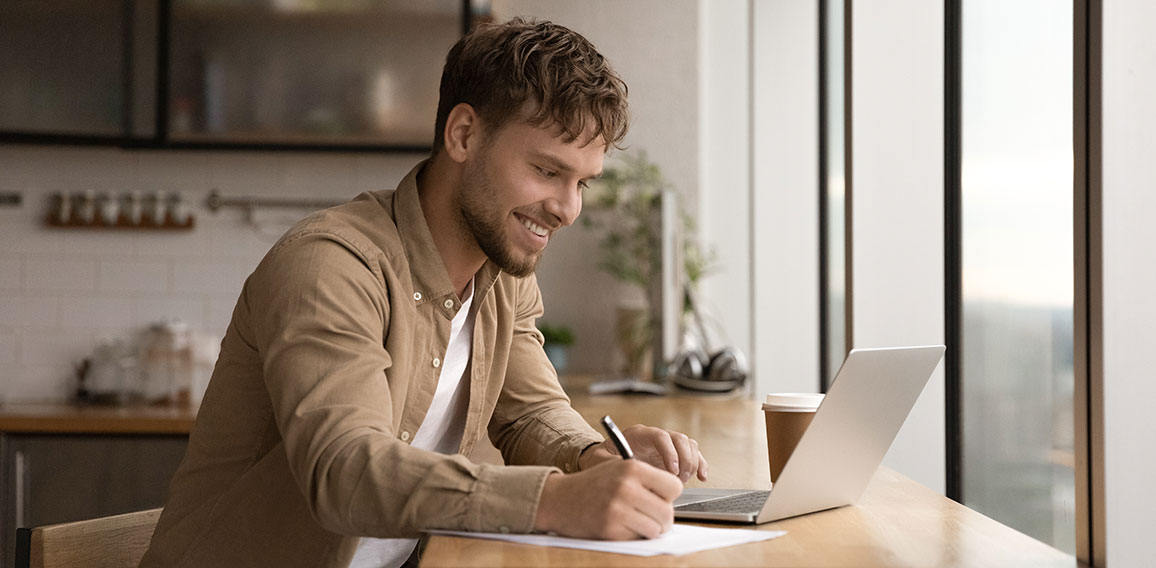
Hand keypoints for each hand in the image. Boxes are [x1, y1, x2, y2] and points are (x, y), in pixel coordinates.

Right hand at [533, 459, 681, 539]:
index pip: (674, 486)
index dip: (669, 495)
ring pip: (657, 529)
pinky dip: (633, 535)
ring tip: (636, 521)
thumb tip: (674, 496)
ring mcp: (619, 509)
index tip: (660, 497)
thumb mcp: (619, 468)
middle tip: (651, 516)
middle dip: (662, 518)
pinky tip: (621, 525)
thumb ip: (646, 479)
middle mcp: (628, 487)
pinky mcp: (611, 529)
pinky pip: (638, 538)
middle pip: (668, 512)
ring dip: (649, 529)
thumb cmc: (593, 484)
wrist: (559, 498)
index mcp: (633, 468)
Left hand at [580, 424, 708, 482]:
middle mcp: (655, 436)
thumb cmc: (602, 460)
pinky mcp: (675, 456)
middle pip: (679, 439)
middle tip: (679, 479)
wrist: (605, 461)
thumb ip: (612, 463)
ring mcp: (667, 446)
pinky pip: (694, 455)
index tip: (671, 471)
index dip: (669, 452)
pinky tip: (701, 478)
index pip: (660, 436)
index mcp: (639, 434)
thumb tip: (627, 469)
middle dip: (684, 459)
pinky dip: (700, 465)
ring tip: (682, 482)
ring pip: (689, 444)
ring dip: (691, 463)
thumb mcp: (600, 460)